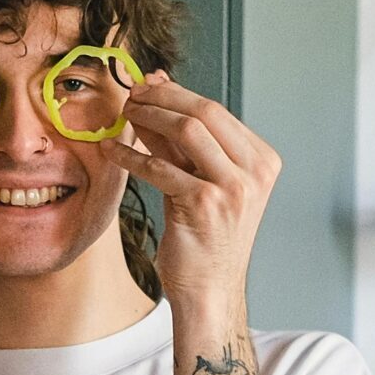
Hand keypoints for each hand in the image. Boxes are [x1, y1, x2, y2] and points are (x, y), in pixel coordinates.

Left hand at [105, 74, 281, 313]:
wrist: (209, 289)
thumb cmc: (206, 238)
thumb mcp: (202, 181)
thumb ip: (183, 143)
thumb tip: (157, 91)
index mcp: (263, 161)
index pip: (218, 112)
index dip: (178, 93)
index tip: (150, 86)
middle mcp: (255, 171)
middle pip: (205, 112)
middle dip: (163, 97)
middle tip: (133, 94)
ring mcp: (233, 187)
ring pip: (186, 130)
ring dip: (148, 117)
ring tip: (124, 114)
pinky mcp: (204, 203)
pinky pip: (160, 166)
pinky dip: (131, 155)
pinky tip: (112, 151)